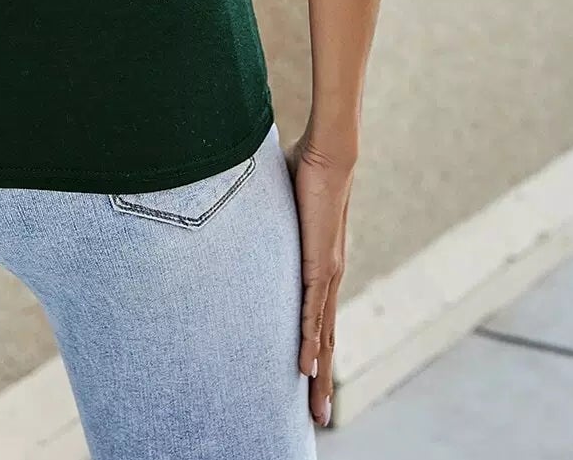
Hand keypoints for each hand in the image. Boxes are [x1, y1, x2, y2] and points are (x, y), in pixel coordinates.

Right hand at [285, 130, 354, 427]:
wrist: (329, 154)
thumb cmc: (307, 171)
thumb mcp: (280, 208)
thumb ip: (267, 220)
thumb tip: (243, 209)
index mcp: (320, 268)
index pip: (318, 322)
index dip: (314, 354)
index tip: (309, 384)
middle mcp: (327, 278)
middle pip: (325, 342)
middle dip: (323, 383)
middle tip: (319, 419)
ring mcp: (325, 274)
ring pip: (322, 337)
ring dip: (319, 376)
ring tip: (317, 411)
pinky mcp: (319, 263)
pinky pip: (312, 312)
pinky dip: (309, 341)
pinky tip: (305, 367)